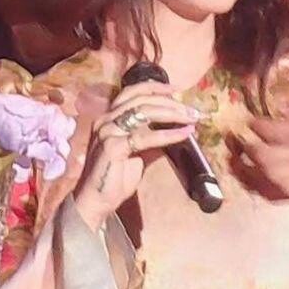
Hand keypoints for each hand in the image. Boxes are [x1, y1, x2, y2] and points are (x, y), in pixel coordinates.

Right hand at [73, 81, 198, 228]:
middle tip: (192, 111)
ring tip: (191, 119)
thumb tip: (174, 128)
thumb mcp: (136, 153)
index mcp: (108, 118)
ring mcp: (108, 131)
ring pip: (144, 113)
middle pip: (142, 100)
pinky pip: (146, 136)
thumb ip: (150, 138)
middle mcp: (106, 120)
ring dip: (173, 114)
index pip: (132, 92)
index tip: (176, 90)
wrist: (96, 201)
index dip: (155, 87)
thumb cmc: (114, 178)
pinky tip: (184, 134)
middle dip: (171, 103)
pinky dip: (168, 134)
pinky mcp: (113, 146)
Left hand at [243, 107, 288, 196]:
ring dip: (249, 171)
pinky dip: (266, 188)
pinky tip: (259, 184)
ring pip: (266, 176)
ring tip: (241, 166)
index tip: (249, 123)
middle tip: (237, 143)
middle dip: (245, 149)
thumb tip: (281, 111)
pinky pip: (280, 193)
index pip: (266, 129)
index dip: (254, 125)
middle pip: (260, 155)